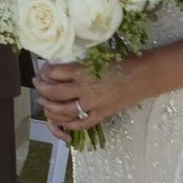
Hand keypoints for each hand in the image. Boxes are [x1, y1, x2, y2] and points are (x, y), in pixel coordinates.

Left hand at [34, 57, 153, 138]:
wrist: (145, 77)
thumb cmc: (122, 62)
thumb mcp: (96, 58)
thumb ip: (78, 66)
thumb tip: (59, 69)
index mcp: (83, 71)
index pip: (54, 72)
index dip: (45, 71)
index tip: (43, 70)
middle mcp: (85, 89)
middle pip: (54, 92)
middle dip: (42, 89)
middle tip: (37, 84)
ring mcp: (93, 104)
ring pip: (63, 110)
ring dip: (50, 107)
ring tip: (44, 102)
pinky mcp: (101, 115)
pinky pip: (81, 123)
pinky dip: (69, 123)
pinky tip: (62, 121)